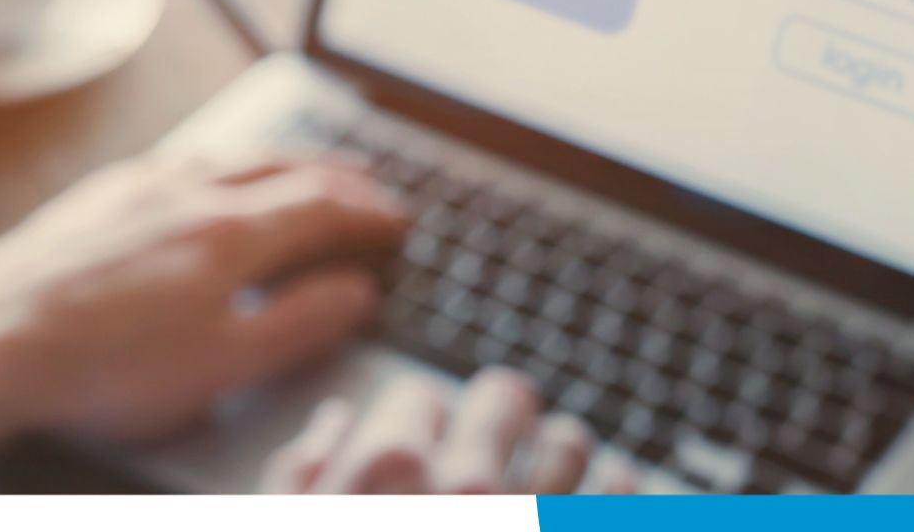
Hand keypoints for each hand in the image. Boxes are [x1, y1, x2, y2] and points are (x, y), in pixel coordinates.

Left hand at [0, 152, 408, 440]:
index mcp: (229, 232)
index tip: (396, 221)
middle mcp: (188, 190)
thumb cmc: (103, 367)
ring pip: (229, 156)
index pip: (323, 205)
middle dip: (334, 174)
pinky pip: (182, 159)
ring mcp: (138, 185)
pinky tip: (211, 176)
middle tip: (368, 184)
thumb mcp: (222, 366)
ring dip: (279, 160)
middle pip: (282, 168)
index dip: (368, 212)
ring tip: (302, 170)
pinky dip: (222, 162)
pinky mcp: (97, 195)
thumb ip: (298, 324)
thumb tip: (354, 292)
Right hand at [260, 367, 639, 493]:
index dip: (414, 425)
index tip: (418, 452)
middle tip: (488, 449)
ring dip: (560, 457)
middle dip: (495, 420)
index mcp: (386, 470)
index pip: (415, 395)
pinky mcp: (591, 531)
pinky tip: (595, 502)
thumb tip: (333, 429)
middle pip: (503, 396)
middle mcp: (469, 485)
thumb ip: (298, 480)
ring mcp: (540, 514)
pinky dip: (614, 492)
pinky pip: (627, 491)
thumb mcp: (285, 531)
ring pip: (573, 440)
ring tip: (546, 483)